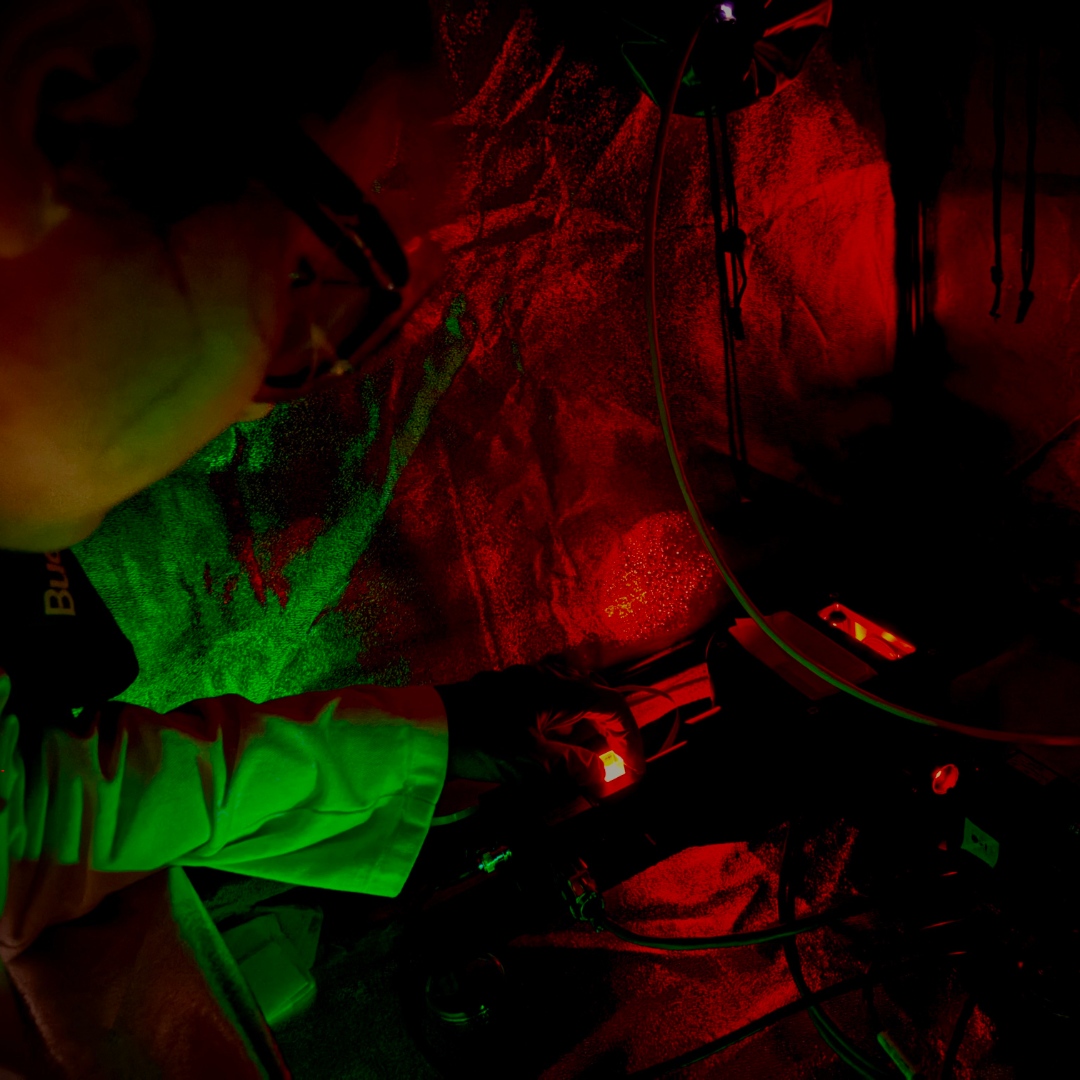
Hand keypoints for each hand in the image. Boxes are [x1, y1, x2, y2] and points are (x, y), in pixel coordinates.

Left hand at [437, 660, 643, 793]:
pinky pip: (549, 693)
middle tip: (612, 764)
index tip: (632, 773)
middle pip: (597, 693)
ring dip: (586, 721)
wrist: (424, 729)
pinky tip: (552, 739)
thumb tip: (604, 776)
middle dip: (611, 728)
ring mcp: (525, 677)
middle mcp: (546, 675)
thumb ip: (573, 765)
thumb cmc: (479, 742)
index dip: (630, 741)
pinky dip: (562, 716)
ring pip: (572, 691)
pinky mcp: (507, 687)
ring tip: (585, 754)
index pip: (613, 707)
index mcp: (559, 688)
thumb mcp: (532, 762)